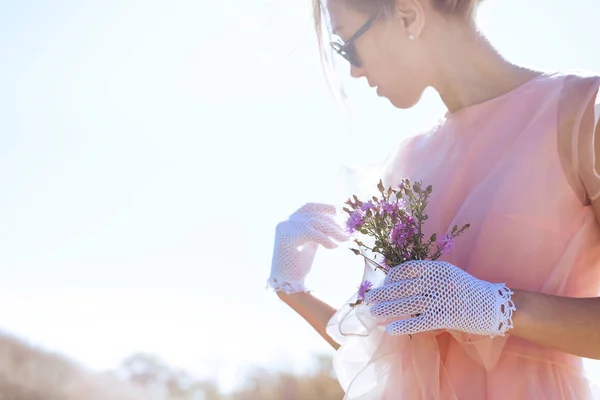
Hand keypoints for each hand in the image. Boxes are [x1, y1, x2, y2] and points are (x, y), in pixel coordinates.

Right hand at [267, 203, 348, 293]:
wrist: (287, 283)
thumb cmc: (299, 265)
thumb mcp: (310, 243)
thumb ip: (317, 230)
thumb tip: (335, 222)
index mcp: (290, 222)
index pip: (308, 207)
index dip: (324, 207)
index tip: (338, 212)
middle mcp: (286, 222)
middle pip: (314, 216)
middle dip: (333, 223)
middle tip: (346, 235)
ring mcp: (285, 229)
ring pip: (314, 222)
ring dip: (333, 231)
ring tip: (345, 240)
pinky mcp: (287, 238)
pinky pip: (311, 233)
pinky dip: (325, 239)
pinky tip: (334, 247)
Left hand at [364, 260, 515, 336]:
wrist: (496, 306)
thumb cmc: (468, 292)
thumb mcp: (448, 276)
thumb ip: (429, 279)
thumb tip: (400, 285)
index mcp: (437, 268)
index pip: (407, 268)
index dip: (392, 276)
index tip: (383, 283)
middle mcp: (438, 281)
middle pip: (403, 286)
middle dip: (383, 292)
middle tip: (368, 298)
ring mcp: (442, 299)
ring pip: (408, 304)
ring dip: (387, 308)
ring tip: (374, 313)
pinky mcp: (447, 316)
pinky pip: (420, 321)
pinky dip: (403, 325)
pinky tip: (390, 329)